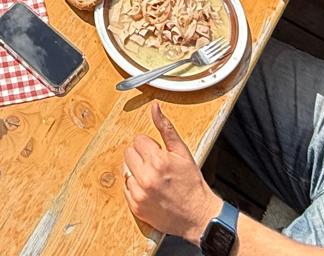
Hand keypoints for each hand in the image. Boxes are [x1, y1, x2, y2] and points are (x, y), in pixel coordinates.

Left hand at [122, 102, 223, 243]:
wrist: (198, 215)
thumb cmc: (192, 184)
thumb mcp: (182, 152)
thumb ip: (165, 128)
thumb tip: (154, 107)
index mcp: (158, 161)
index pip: (138, 140)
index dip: (149, 145)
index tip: (158, 153)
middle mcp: (147, 177)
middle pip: (129, 153)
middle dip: (141, 156)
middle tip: (155, 165)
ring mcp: (140, 194)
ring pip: (126, 170)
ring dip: (136, 172)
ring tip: (153, 178)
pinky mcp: (136, 207)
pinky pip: (126, 188)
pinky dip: (135, 187)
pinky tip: (149, 189)